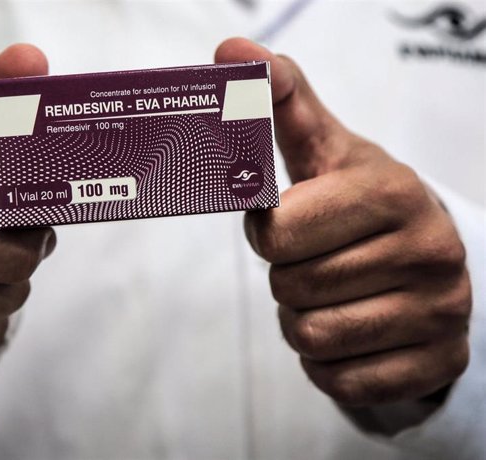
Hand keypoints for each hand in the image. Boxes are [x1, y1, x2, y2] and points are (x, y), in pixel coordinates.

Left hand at [216, 38, 470, 406]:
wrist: (427, 259)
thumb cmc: (359, 204)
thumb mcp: (327, 150)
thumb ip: (280, 102)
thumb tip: (230, 51)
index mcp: (392, 191)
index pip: (278, 233)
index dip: (266, 233)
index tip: (282, 224)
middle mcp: (429, 251)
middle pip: (291, 288)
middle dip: (286, 277)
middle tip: (313, 261)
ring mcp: (439, 313)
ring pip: (309, 337)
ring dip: (302, 318)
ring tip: (332, 292)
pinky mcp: (434, 363)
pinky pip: (337, 380)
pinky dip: (327, 360)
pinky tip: (350, 329)